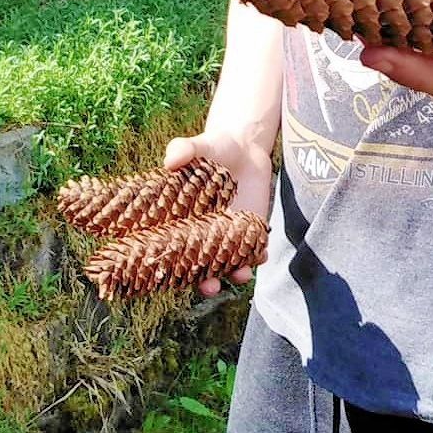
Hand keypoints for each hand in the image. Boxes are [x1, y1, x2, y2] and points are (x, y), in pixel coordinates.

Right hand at [163, 125, 272, 296]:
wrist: (245, 148)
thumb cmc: (214, 148)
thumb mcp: (200, 145)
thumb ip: (183, 150)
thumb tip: (170, 160)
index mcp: (182, 219)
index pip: (173, 249)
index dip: (172, 266)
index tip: (173, 276)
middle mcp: (203, 233)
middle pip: (201, 266)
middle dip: (206, 282)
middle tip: (210, 287)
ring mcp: (228, 235)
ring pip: (229, 264)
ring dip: (235, 273)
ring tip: (241, 273)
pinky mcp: (250, 231)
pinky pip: (254, 251)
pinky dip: (258, 256)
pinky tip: (262, 254)